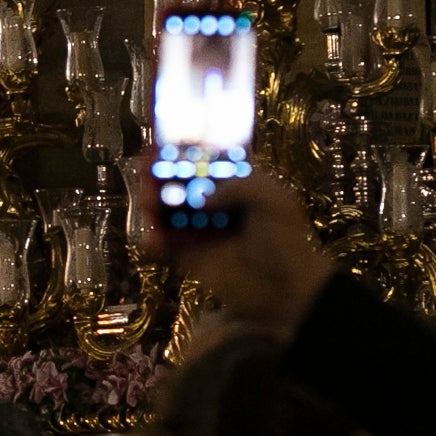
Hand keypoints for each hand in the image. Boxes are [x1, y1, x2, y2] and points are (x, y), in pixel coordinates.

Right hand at [130, 157, 333, 338]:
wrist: (289, 290)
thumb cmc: (286, 241)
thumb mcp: (273, 200)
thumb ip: (238, 186)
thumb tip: (201, 198)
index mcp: (238, 187)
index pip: (206, 164)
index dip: (185, 153)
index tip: (163, 145)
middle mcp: (216, 207)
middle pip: (180, 186)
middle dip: (161, 177)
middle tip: (147, 173)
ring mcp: (202, 233)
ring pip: (168, 214)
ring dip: (153, 205)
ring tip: (147, 203)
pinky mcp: (191, 259)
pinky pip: (165, 247)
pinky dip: (153, 241)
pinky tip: (152, 238)